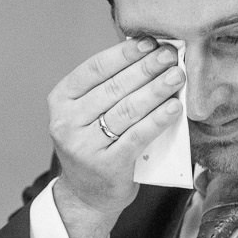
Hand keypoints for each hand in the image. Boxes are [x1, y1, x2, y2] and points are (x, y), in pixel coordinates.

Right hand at [47, 36, 183, 237]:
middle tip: (171, 56)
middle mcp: (67, 122)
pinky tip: (174, 107)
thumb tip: (148, 54)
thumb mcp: (87, 114)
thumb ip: (108, 88)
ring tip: (177, 77)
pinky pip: (137, 135)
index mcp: (61, 100)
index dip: (124, 54)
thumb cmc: (94, 145)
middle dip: (146, 68)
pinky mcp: (106, 165)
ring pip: (127, 109)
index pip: (95, 68)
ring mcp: (84, 145)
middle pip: (114, 87)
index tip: (150, 42)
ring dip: (156, 90)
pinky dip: (158, 119)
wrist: (86, 195)